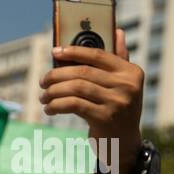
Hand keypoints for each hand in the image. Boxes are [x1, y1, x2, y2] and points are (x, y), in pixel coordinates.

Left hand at [40, 28, 143, 173]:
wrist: (124, 143)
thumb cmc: (117, 109)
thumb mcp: (122, 84)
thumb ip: (119, 59)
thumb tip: (116, 30)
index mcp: (131, 72)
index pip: (98, 55)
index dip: (74, 51)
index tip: (55, 52)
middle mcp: (127, 85)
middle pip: (82, 72)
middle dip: (57, 75)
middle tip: (42, 82)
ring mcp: (117, 102)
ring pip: (75, 88)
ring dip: (53, 92)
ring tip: (43, 96)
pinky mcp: (105, 118)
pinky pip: (73, 105)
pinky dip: (57, 105)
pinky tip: (50, 109)